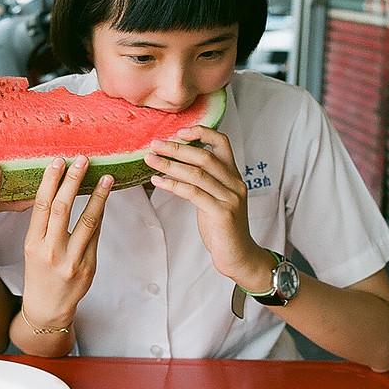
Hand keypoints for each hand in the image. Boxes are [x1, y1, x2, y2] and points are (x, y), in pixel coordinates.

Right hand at [21, 156, 112, 327]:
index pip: (41, 206)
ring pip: (87, 221)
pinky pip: (96, 235)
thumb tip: (60, 188)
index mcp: (32, 243)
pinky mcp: (88, 266)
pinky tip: (104, 199)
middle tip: (83, 160)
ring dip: (98, 196)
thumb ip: (44, 223)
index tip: (59, 161)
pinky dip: (100, 214)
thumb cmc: (39, 272)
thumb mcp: (32, 248)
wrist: (47, 308)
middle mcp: (50, 251)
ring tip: (106, 177)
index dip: (51, 181)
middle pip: (62, 209)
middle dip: (73, 181)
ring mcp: (71, 260)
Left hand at [144, 126, 268, 283]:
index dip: (201, 132)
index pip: (222, 143)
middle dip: (177, 148)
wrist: (239, 257)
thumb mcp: (214, 198)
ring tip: (150, 160)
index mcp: (234, 176)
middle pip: (205, 156)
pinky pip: (194, 193)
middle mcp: (235, 183)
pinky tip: (157, 181)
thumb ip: (203, 181)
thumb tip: (176, 164)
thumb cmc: (222, 228)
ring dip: (170, 164)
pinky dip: (173, 185)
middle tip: (155, 144)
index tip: (179, 131)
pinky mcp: (222, 213)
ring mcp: (230, 198)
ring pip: (197, 173)